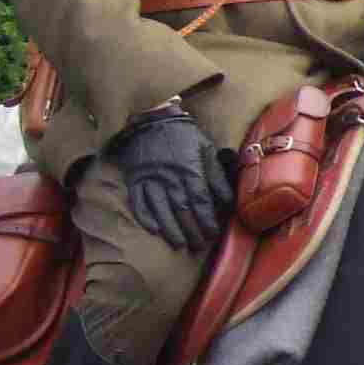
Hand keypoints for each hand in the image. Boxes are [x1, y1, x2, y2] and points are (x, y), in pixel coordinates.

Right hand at [112, 102, 233, 255]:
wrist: (151, 119)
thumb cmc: (184, 137)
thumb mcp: (206, 151)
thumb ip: (217, 177)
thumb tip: (229, 203)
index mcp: (190, 170)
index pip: (201, 202)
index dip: (207, 220)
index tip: (212, 234)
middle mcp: (169, 177)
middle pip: (182, 209)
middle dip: (191, 230)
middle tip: (198, 245)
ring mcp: (149, 178)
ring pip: (160, 209)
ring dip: (170, 229)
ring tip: (179, 244)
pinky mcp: (134, 178)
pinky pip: (137, 202)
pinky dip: (145, 217)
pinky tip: (154, 230)